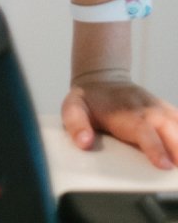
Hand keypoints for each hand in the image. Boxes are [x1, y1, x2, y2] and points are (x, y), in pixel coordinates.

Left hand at [62, 70, 177, 169]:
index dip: (154, 147)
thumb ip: (76, 125)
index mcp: (127, 114)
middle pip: (169, 129)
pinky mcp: (167, 111)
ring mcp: (159, 109)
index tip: (163, 164)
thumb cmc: (89, 99)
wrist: (102, 77)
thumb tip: (84, 142)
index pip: (144, 131)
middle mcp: (148, 110)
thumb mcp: (72, 107)